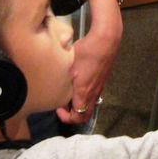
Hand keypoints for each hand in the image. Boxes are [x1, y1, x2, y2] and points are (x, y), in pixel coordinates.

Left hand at [56, 0, 121, 123]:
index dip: (66, 117)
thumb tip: (51, 83)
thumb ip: (61, 77)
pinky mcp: (102, 80)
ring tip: (68, 94)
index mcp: (84, 92)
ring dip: (78, 105)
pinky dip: (84, 96)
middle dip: (73, 114)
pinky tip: (77, 83)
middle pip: (85, 115)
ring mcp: (99, 87)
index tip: (58, 108)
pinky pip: (93, 96)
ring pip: (89, 105)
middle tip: (63, 104)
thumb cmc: (86, 51)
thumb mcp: (68, 64)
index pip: (78, 117)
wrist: (106, 41)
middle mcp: (93, 93)